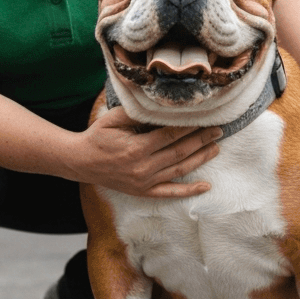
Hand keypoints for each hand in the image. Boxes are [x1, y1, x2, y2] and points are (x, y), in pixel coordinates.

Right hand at [67, 106, 219, 197]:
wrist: (81, 162)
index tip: (204, 117)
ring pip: (179, 169)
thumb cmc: (97, 136)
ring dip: (200, 158)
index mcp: (136, 148)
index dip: (190, 126)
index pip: (170, 135)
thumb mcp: (113, 118)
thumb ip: (136, 113)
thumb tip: (160, 106)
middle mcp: (143, 167)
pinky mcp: (143, 191)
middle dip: (201, 139)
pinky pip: (170, 192)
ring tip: (216, 147)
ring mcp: (145, 182)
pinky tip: (205, 186)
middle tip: (218, 129)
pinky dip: (189, 190)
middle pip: (180, 152)